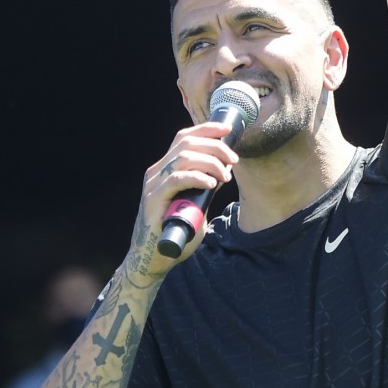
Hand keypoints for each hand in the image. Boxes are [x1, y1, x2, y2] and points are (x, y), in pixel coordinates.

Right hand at [137, 119, 239, 264]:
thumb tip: (223, 171)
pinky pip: (177, 179)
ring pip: (184, 157)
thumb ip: (203, 187)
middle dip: (215, 146)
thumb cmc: (175, 231)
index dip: (206, 129)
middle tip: (234, 160)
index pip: (183, 138)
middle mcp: (157, 172)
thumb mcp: (194, 203)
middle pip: (186, 143)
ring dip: (210, 162)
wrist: (154, 258)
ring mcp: (153, 184)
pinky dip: (197, 177)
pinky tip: (212, 184)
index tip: (227, 130)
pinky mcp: (153, 199)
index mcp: (164, 169)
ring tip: (226, 176)